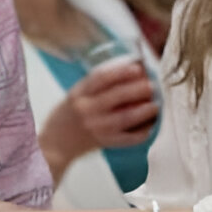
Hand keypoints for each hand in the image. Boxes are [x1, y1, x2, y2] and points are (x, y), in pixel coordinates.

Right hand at [38, 61, 157, 178]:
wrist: (56, 144)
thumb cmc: (68, 115)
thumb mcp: (76, 94)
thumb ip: (96, 84)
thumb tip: (128, 69)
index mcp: (79, 95)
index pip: (101, 78)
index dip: (121, 71)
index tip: (137, 67)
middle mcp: (87, 110)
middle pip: (116, 97)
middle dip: (138, 89)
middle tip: (152, 85)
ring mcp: (97, 128)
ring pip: (125, 118)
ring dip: (143, 111)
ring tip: (155, 105)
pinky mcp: (104, 143)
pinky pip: (127, 139)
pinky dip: (141, 132)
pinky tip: (151, 125)